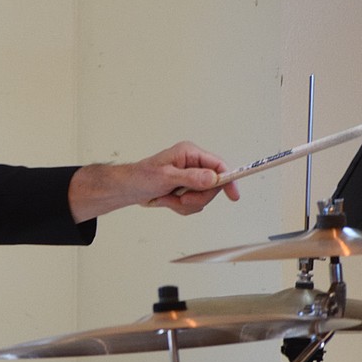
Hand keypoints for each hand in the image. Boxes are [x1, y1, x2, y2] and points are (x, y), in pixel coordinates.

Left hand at [68, 141, 239, 220]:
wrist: (128, 189)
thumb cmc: (142, 177)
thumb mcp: (167, 177)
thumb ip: (191, 178)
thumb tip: (214, 178)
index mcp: (190, 153)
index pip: (218, 165)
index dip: (228, 180)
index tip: (233, 195)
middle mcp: (193, 164)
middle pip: (213, 186)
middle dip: (196, 197)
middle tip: (180, 199)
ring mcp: (191, 178)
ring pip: (203, 198)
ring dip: (185, 204)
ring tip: (168, 198)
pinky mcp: (187, 189)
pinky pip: (194, 205)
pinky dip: (181, 207)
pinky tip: (168, 201)